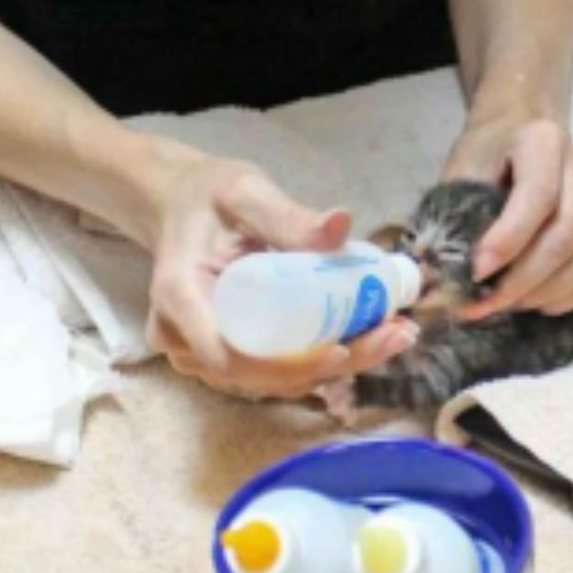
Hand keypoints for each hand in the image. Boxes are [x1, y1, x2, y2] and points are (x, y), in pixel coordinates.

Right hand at [144, 149, 417, 398]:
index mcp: (181, 298)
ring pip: (273, 380)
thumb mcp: (245, 193)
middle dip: (331, 366)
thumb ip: (286, 213)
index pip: (231, 356)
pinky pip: (273, 371)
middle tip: (394, 335)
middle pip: (261, 375)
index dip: (286, 365)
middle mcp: (184, 338)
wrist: (178, 206)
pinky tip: (368, 338)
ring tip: (394, 335)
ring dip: (335, 367)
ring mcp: (202, 354)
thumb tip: (341, 223)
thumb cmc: (207, 196)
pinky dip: (320, 361)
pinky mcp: (226, 356)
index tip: (340, 348)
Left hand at [443, 115, 572, 318]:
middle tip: (481, 304)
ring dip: (545, 293)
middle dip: (520, 281)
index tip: (475, 273)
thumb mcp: (462, 171)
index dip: (508, 242)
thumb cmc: (485, 156)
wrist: (518, 133)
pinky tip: (530, 300)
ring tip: (506, 303)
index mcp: (543, 143)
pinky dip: (564, 298)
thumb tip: (438, 277)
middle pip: (564, 236)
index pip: (538, 197)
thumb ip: (454, 218)